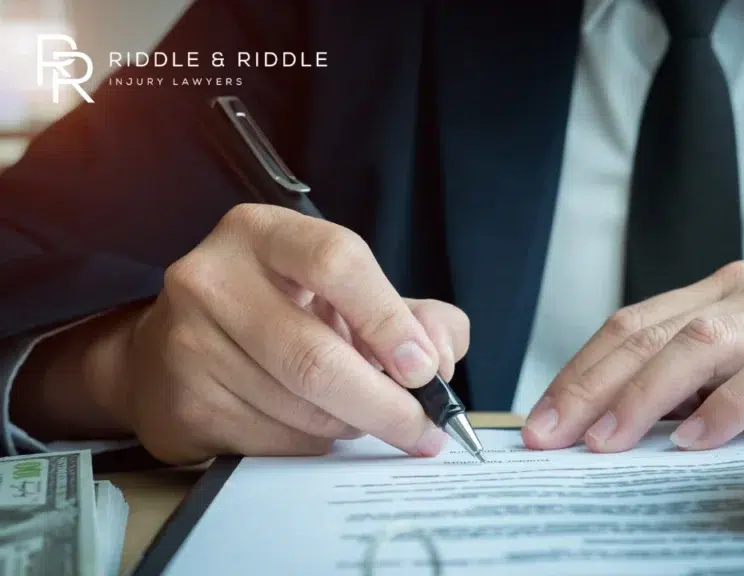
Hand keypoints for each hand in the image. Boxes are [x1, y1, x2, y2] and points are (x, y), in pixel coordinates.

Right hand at [16, 204, 468, 464]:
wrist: (169, 357)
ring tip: (361, 415)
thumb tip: (439, 358)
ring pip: (301, 408)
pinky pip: (275, 441)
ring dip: (351, 425)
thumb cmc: (279, 315)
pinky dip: (315, 444)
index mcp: (264, 233)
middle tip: (423, 429)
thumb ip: (414, 315)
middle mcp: (214, 277)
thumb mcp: (348, 295)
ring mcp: (190, 341)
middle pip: (316, 356)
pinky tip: (314, 426)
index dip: (388, 319)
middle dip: (385, 404)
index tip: (423, 368)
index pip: (336, 261)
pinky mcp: (185, 401)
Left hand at [521, 261, 743, 453]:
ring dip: (643, 396)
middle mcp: (743, 291)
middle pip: (646, 332)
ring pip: (696, 343)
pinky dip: (727, 407)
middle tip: (550, 435)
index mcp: (718, 290)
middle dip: (588, 386)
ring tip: (604, 441)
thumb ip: (694, 374)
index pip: (631, 324)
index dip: (580, 369)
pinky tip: (696, 441)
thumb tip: (614, 421)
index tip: (542, 416)